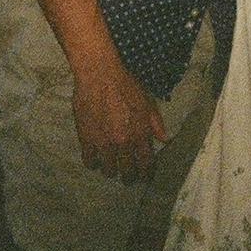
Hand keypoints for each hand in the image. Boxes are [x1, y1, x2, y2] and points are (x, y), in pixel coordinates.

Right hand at [72, 58, 167, 181]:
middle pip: (127, 171)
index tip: (144, 176)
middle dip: (128, 176)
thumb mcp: (146, 101)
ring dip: (110, 170)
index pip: (146, 164)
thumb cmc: (125, 84)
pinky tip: (94, 159)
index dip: (145, 173)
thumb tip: (164, 139)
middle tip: (127, 176)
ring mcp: (104, 143)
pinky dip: (92, 162)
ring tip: (110, 167)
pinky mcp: (86, 139)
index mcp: (140, 135)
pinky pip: (89, 161)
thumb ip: (155, 122)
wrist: (99, 74)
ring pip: (108, 169)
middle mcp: (123, 144)